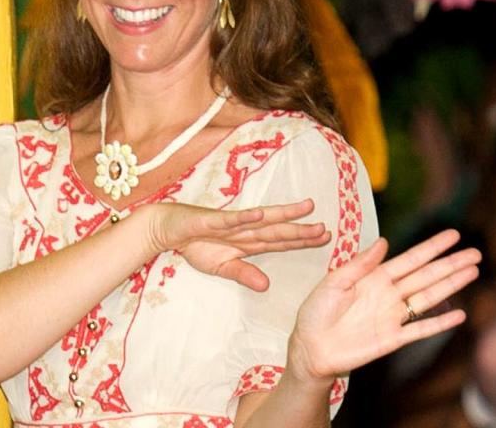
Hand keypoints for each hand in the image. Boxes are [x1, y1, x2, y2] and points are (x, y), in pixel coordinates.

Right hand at [144, 200, 330, 290]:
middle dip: (302, 230)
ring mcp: (230, 224)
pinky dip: (246, 217)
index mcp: (249, 242)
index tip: (326, 238)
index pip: (281, 241)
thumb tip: (266, 286)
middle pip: (278, 230)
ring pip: (261, 219)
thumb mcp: (222, 267)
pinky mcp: (212, 220)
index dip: (302, 240)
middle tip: (327, 229)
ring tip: (305, 208)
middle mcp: (245, 230)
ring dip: (283, 214)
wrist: (168, 229)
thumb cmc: (196, 244)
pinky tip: (261, 214)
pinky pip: (231, 219)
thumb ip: (244, 274)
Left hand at [286, 230, 480, 383]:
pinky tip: (459, 314)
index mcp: (376, 277)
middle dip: (451, 264)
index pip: (410, 259)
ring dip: (451, 285)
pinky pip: (420, 330)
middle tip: (476, 253)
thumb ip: (359, 264)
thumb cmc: (316, 312)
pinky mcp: (392, 339)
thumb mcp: (333, 282)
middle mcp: (389, 295)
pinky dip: (439, 323)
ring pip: (429, 298)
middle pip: (426, 276)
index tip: (452, 235)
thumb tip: (384, 242)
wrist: (310, 347)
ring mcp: (393, 317)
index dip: (432, 247)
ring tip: (473, 272)